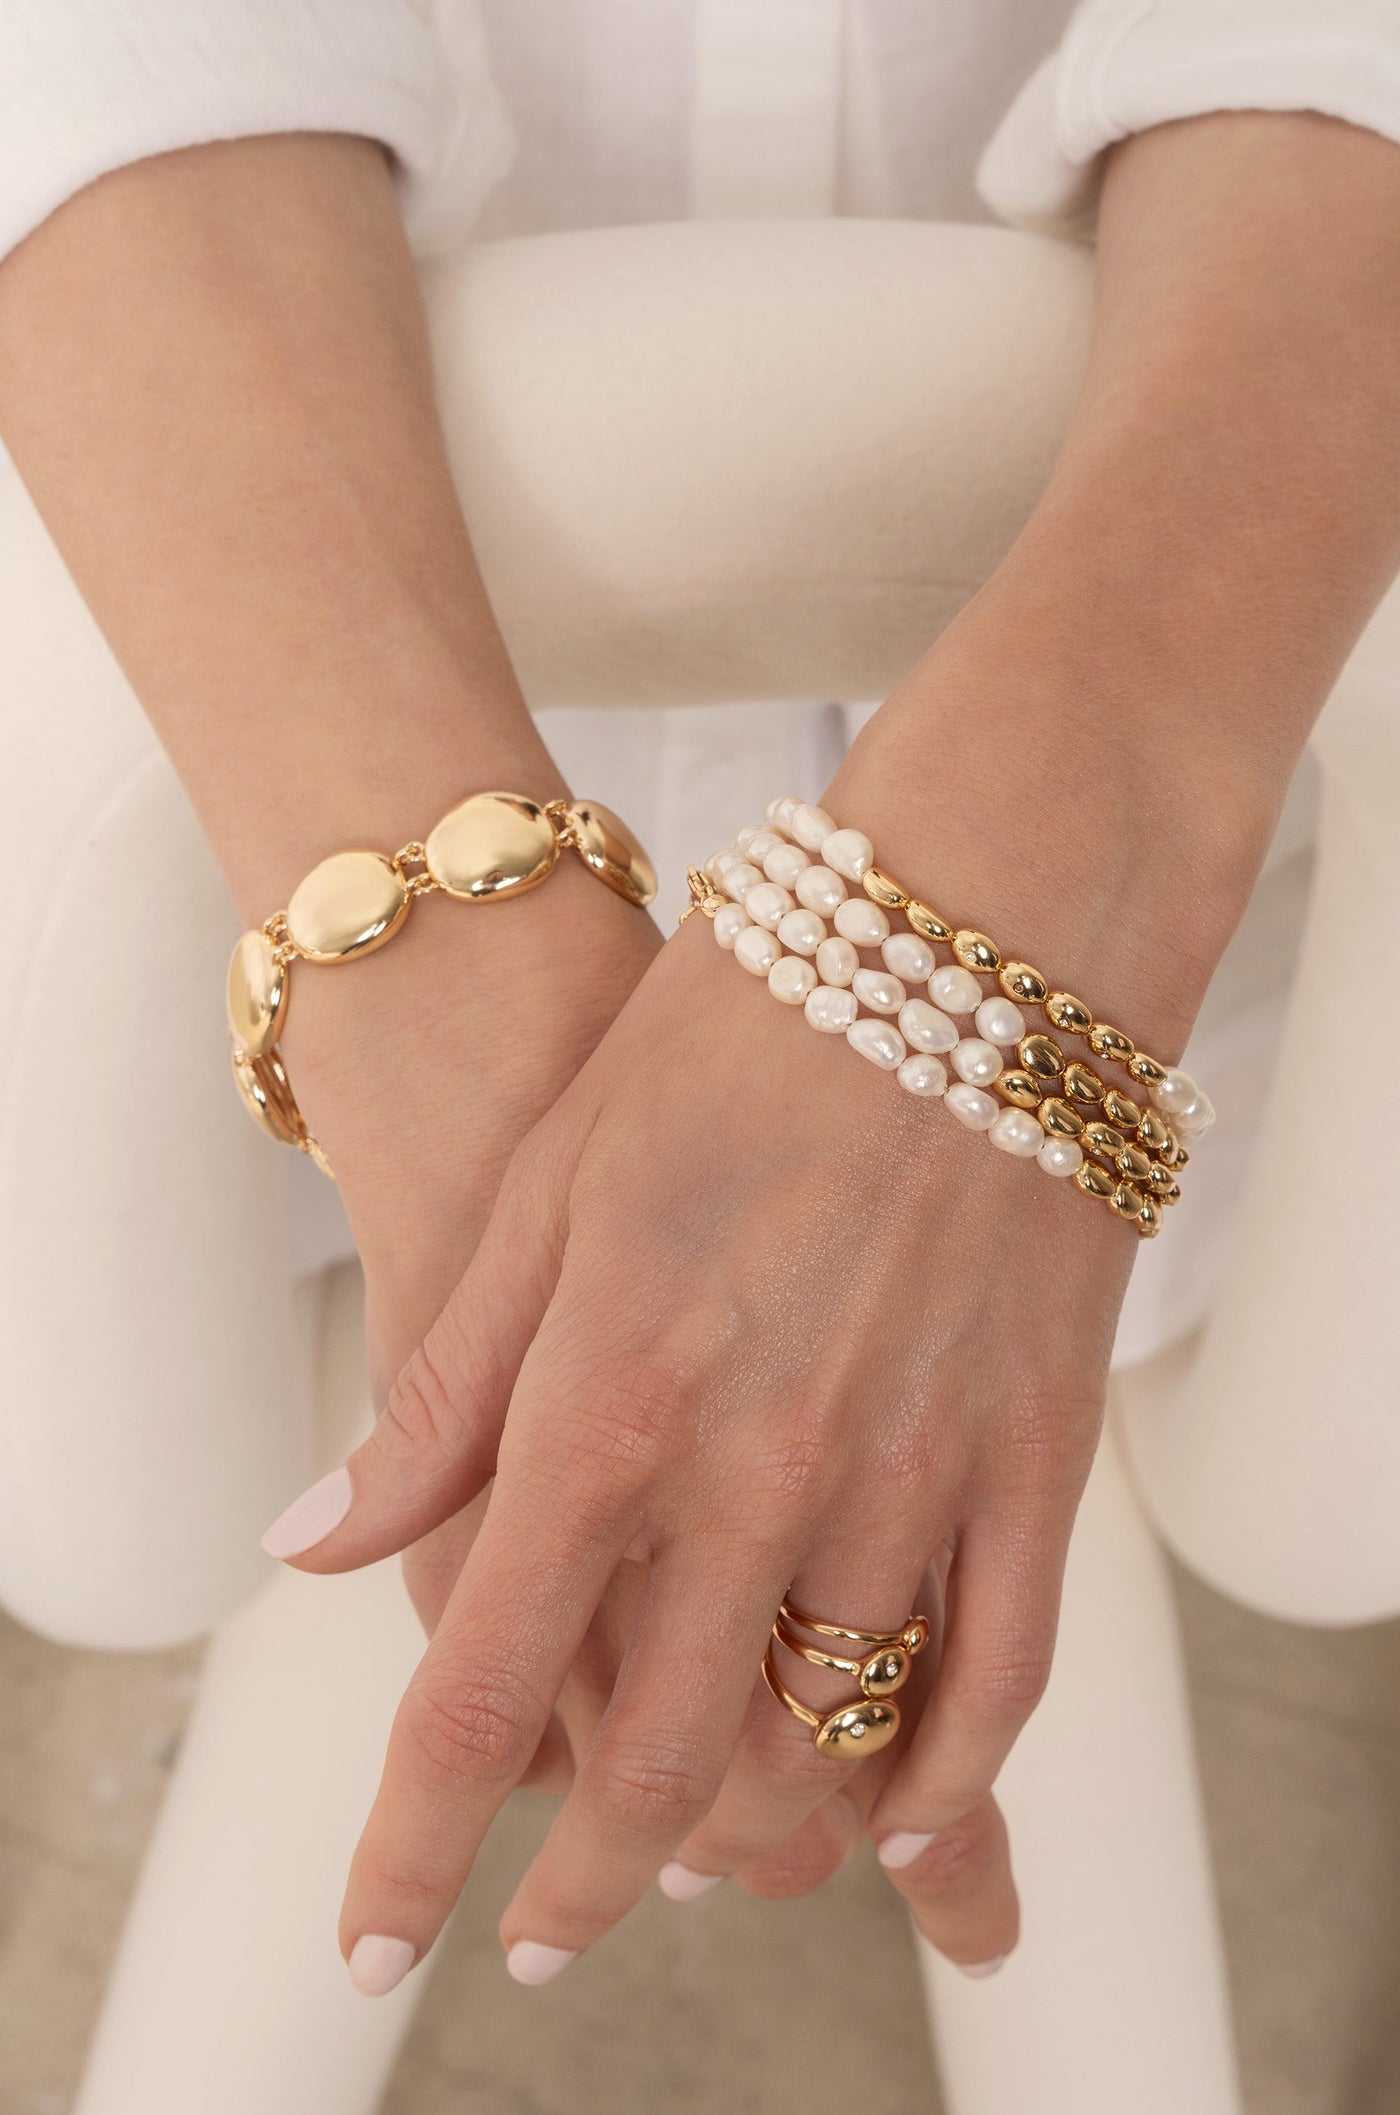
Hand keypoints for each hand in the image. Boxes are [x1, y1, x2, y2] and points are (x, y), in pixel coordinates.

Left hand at [283, 673, 1246, 1989]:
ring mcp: (914, 1469)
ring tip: (710, 1862)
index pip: (483, 1692)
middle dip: (587, 1882)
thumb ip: (444, 1390)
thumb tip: (319, 1542)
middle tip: (551, 1931)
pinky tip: (907, 1820)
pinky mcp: (1035, 1449)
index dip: (413, 1840)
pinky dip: (948, 1776)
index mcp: (609, 1400)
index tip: (380, 1932)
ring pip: (830, 1742)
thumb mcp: (547, 1188)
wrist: (974, 926)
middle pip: (658, 1762)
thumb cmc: (737, 1029)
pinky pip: (1001, 1672)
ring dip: (756, 1836)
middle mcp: (760, 1468)